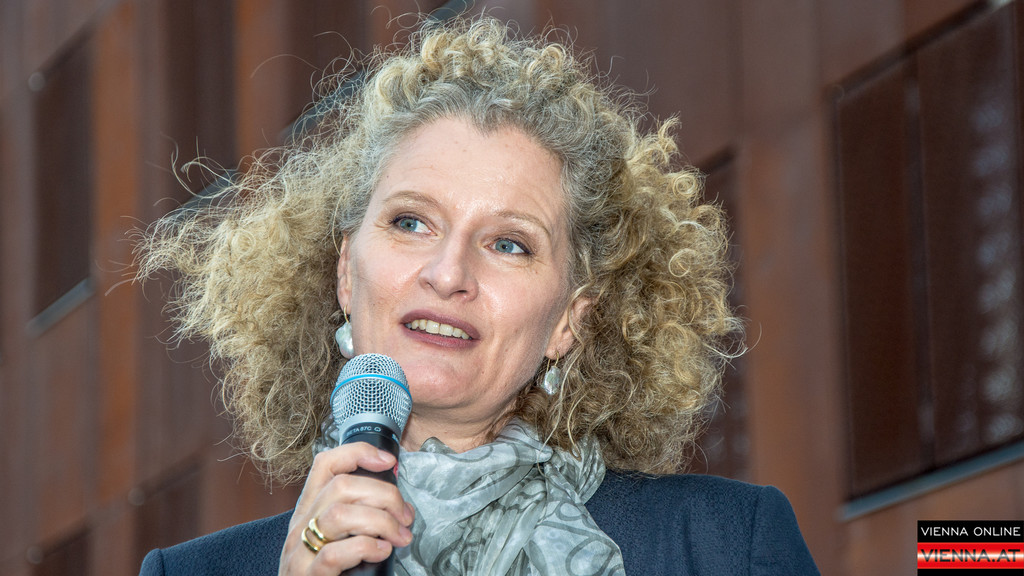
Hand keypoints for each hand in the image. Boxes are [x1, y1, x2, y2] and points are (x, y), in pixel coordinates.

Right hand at [279, 442, 414, 574]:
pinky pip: (334, 554)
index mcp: (309, 510)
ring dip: (380, 521)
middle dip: (384, 495)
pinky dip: (366, 547)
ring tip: (399, 537)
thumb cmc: (327, 574)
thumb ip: (360, 517)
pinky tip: (382, 552)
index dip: (358, 453)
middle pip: (341, 486)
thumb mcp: (336, 537)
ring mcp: (300, 552)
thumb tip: (400, 504)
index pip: (325, 464)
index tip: (389, 461)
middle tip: (404, 516)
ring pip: (339, 514)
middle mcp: (301, 526)